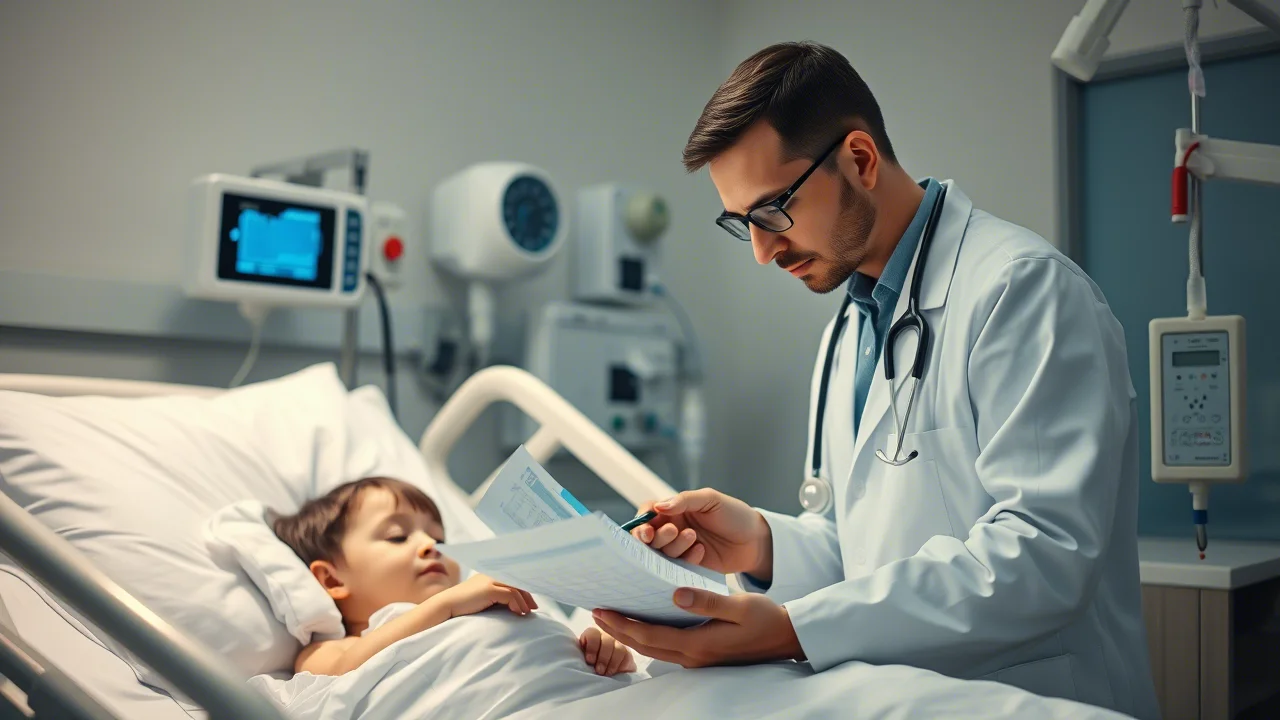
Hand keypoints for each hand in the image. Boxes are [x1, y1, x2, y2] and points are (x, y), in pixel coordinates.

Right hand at [437, 574, 536, 618]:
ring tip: (527, 612)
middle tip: (534, 608)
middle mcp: (491, 575)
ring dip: (524, 601)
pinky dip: (517, 604)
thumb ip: (494, 598)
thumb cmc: (462, 606)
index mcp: (489, 576)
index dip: (523, 589)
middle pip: (516, 582)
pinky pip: (509, 595)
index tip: (530, 602)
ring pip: (515, 588)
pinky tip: (518, 612)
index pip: (511, 579)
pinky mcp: (488, 589)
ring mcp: (490, 581)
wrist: (445, 606)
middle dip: (527, 595)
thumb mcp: (481, 600)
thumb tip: (511, 606)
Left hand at [578, 626, 636, 675]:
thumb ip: (579, 656)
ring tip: (606, 673)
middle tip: (599, 670)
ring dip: (611, 662)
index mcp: (592, 635)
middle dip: (602, 657)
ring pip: (618, 647)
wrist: (601, 677)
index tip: (590, 660)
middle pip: (607, 640)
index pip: (593, 633)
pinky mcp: (627, 654)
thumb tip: (575, 661)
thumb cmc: (587, 667)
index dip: (592, 647)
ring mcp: (618, 644)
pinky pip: (626, 655)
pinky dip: (620, 665)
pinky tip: (616, 673)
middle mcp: (605, 636)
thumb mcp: (581, 660)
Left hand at [593, 589, 802, 667]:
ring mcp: (698, 659)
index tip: (601, 610)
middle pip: (644, 645)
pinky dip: (649, 635)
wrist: (787, 639)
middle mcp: (693, 656)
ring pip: (654, 648)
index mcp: (698, 644)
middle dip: (618, 630)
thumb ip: (705, 601)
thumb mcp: (738, 605)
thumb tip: (673, 595)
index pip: (648, 635)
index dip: (621, 624)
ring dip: (631, 634)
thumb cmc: (766, 619)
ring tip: (613, 617)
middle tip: (595, 612)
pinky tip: (644, 622)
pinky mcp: (703, 655)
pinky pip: (667, 647)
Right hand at [631, 488, 772, 577]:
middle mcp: (672, 530)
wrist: (754, 540)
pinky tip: (702, 551)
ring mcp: (679, 550)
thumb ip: (684, 500)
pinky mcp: (688, 568)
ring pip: (662, 553)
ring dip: (674, 546)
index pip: (647, 514)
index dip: (642, 523)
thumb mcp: (710, 499)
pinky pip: (677, 567)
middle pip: (649, 537)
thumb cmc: (734, 514)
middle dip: (657, 536)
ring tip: (694, 537)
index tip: (647, 530)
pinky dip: (686, 559)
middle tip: (673, 531)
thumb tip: (658, 507)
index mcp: (673, 510)